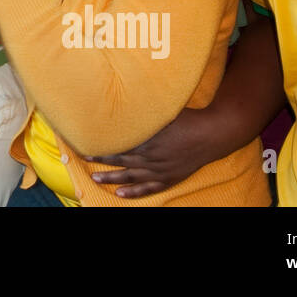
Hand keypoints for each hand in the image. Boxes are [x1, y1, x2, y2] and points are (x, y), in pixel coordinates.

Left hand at [84, 108, 216, 197]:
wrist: (211, 134)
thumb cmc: (186, 119)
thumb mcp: (163, 111)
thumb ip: (143, 112)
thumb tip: (126, 103)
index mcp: (149, 140)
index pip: (120, 145)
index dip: (103, 146)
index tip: (88, 144)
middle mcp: (152, 157)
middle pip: (121, 161)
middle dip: (102, 161)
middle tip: (85, 160)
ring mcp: (160, 170)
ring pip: (131, 177)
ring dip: (112, 178)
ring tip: (96, 178)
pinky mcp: (169, 178)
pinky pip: (148, 188)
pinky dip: (134, 192)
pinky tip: (121, 194)